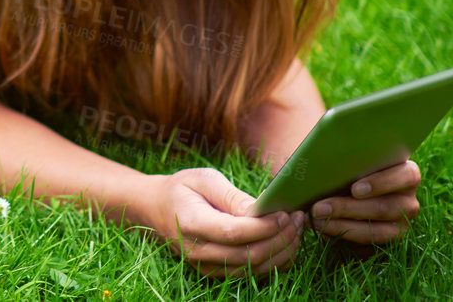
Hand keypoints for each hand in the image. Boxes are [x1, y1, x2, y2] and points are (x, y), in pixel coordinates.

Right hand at [143, 167, 306, 278]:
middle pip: (247, 255)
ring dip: (281, 251)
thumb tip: (261, 210)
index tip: (285, 212)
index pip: (233, 232)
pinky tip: (285, 242)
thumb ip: (231, 196)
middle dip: (279, 239)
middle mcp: (197, 251)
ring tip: (296, 228)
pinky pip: (250, 273)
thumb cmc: (181, 188)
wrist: (155, 209)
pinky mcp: (215, 272)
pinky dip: (273, 261)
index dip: (264, 226)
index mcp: (191, 223)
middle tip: (297, 218)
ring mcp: (205, 266)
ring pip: (253, 268)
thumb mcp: (202, 179)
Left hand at [309, 159, 420, 243]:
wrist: (346, 186)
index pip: (406, 176)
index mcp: (407, 175)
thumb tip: (323, 157)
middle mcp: (409, 202)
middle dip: (347, 209)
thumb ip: (346, 156)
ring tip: (315, 221)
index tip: (355, 189)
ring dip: (342, 227)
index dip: (381, 183)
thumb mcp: (350, 158)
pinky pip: (369, 248)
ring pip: (376, 232)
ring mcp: (401, 226)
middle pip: (384, 208)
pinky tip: (321, 231)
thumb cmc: (349, 166)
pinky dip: (343, 239)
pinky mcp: (388, 244)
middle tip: (318, 208)